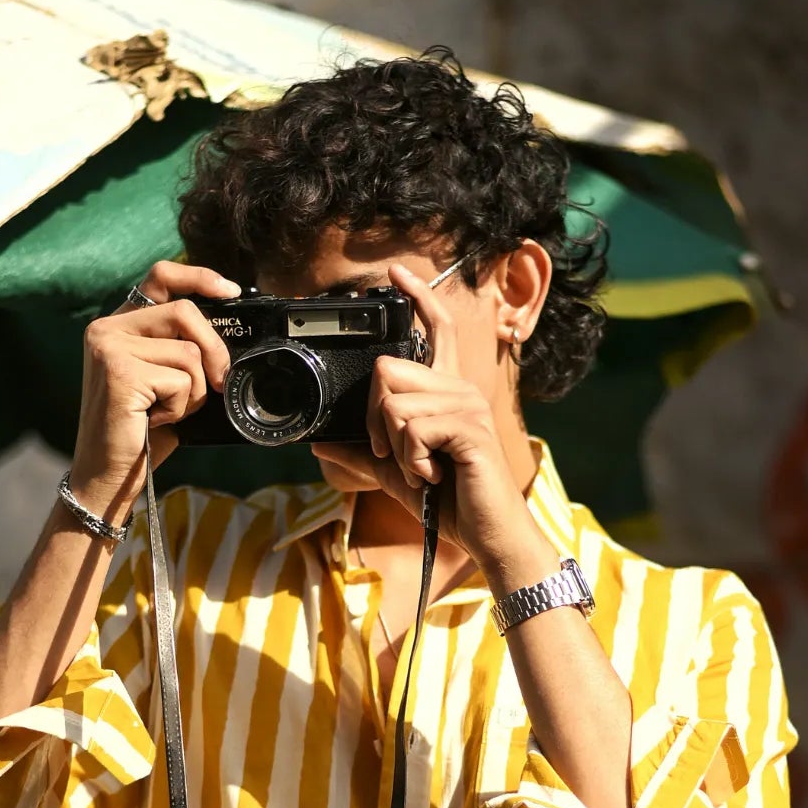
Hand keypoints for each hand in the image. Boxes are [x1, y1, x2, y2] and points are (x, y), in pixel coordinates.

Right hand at [68, 261, 238, 527]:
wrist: (108, 476)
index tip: (230, 291)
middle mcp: (107, 329)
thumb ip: (184, 350)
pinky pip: (180, 381)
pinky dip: (180, 408)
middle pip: (185, 312)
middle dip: (215, 350)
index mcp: (119, 324)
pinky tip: (154, 421)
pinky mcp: (120, 372)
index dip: (199, 276)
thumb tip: (231, 339)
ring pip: (188, 353)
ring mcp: (109, 348)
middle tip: (218, 382)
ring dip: (193, 391)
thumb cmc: (141, 432)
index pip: (161, 276)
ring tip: (166, 411)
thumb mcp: (165, 380)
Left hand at [314, 260, 550, 583]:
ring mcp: (467, 404)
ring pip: (395, 403)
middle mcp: (460, 388)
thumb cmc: (449, 503)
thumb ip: (363, 454)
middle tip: (397, 454)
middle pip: (388, 369)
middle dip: (377, 418)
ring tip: (423, 470)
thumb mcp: (396, 473)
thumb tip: (321, 442)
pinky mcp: (469, 427)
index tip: (396, 273)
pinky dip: (411, 460)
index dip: (416, 298)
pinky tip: (434, 475)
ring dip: (397, 449)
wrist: (486, 534)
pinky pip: (412, 429)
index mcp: (446, 392)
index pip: (435, 329)